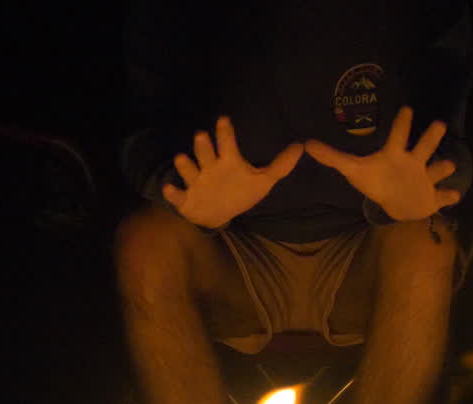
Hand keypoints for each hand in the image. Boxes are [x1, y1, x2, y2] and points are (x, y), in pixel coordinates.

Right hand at [162, 116, 302, 228]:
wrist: (219, 213)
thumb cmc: (241, 191)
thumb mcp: (263, 180)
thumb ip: (281, 165)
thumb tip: (302, 146)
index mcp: (228, 161)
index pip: (227, 143)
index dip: (225, 132)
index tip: (224, 120)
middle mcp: (210, 168)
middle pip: (205, 153)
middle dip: (203, 146)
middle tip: (202, 136)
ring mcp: (196, 183)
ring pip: (189, 171)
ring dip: (185, 165)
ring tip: (182, 158)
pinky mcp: (186, 200)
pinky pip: (177, 196)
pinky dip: (173, 193)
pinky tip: (170, 189)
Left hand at [304, 106, 460, 221]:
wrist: (395, 205)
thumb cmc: (376, 182)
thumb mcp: (353, 170)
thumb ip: (332, 157)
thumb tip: (306, 144)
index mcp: (396, 155)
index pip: (399, 136)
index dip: (402, 123)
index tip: (407, 108)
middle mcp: (414, 163)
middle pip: (424, 147)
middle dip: (430, 137)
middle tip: (438, 124)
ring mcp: (425, 179)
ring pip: (437, 169)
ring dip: (443, 167)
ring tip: (450, 164)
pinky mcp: (432, 197)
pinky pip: (443, 197)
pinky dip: (449, 197)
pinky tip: (455, 195)